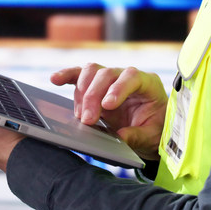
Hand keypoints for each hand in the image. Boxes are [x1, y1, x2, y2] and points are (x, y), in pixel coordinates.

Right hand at [51, 64, 166, 159]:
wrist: (151, 130)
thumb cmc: (155, 129)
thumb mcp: (152, 136)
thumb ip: (137, 135)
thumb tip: (119, 137)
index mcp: (147, 83)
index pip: (131, 77)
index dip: (117, 89)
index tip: (107, 105)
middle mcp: (126, 76)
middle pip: (106, 74)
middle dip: (93, 96)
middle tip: (88, 120)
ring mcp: (110, 80)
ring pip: (90, 72)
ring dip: (82, 93)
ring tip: (80, 116)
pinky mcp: (96, 86)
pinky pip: (79, 75)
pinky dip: (67, 76)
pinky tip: (55, 79)